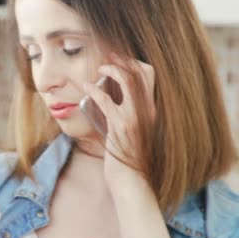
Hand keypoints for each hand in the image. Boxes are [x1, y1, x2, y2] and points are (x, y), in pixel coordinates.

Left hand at [83, 53, 155, 177]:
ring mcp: (136, 118)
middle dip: (125, 59)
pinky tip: (86, 87)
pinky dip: (94, 89)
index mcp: (152, 111)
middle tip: (109, 56)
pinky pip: (107, 100)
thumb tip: (112, 101)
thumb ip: (128, 116)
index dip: (135, 63)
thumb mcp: (133, 133)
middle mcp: (148, 111)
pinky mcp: (121, 126)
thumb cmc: (129, 158)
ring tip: (99, 68)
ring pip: (128, 80)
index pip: (150, 76)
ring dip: (111, 68)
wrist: (132, 181)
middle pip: (143, 72)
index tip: (119, 59)